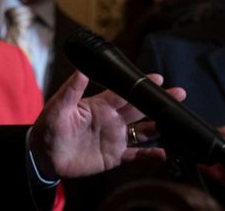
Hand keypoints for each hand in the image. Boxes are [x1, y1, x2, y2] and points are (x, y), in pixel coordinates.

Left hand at [30, 71, 185, 179]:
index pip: (123, 92)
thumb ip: (71, 89)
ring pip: (143, 131)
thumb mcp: (59, 106)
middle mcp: (111, 119)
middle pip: (139, 109)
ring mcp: (115, 138)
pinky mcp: (114, 156)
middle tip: (179, 93)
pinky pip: (137, 155)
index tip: (158, 78)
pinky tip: (166, 154)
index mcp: (99, 105)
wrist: (44, 155)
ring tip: (179, 122)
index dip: (139, 85)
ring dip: (160, 126)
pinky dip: (151, 155)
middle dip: (158, 102)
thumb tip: (81, 68)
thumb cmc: (49, 127)